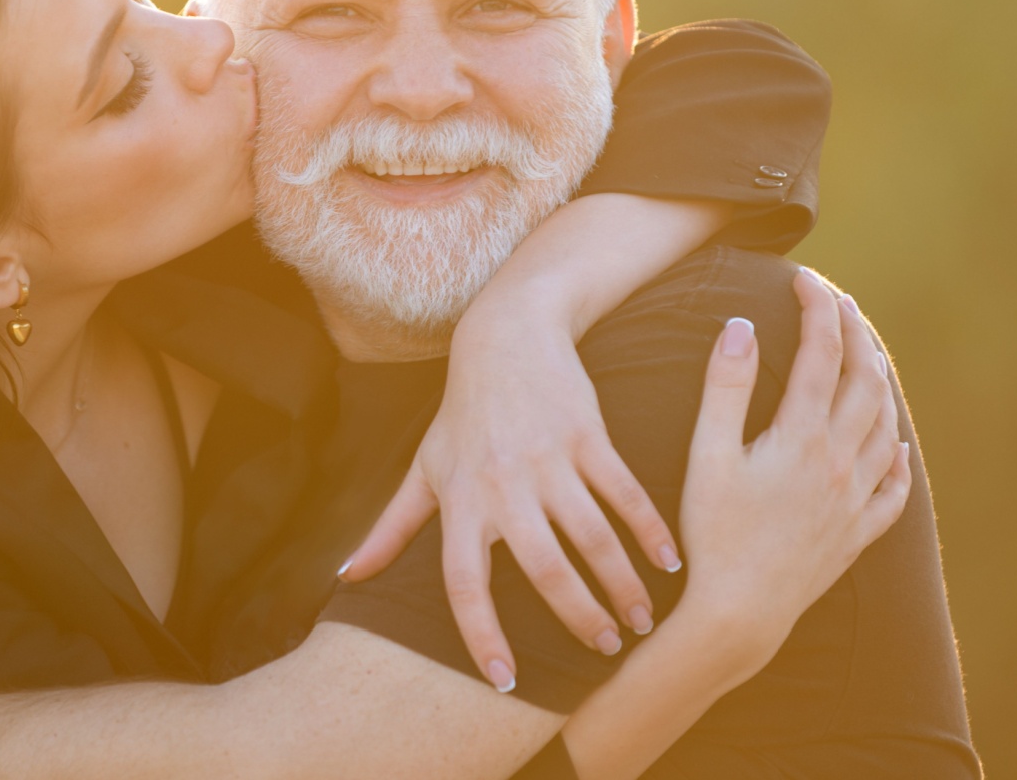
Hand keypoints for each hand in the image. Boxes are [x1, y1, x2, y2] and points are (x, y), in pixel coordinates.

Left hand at [341, 317, 678, 691]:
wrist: (507, 335)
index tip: (507, 682)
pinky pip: (624, 493)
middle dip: (578, 617)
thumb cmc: (462, 412)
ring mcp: (547, 458)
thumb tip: (348, 576)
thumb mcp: (425, 468)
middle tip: (605, 652)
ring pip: (592, 537)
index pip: (465, 582)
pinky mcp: (587, 434)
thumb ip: (391, 528)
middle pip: (543, 568)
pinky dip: (649, 531)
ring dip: (622, 585)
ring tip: (641, 621)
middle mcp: (502, 484)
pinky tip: (669, 563)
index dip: (481, 634)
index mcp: (460, 500)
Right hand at [675, 269, 911, 670]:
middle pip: (864, 381)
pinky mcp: (855, 534)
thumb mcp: (706, 457)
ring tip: (866, 356)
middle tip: (838, 303)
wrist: (740, 613)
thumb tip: (740, 327)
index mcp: (802, 438)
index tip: (804, 279)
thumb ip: (724, 389)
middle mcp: (840, 463)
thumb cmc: (712, 535)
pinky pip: (893, 490)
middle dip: (854, 333)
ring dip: (878, 382)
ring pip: (883, 426)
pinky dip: (896, 459)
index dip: (817, 310)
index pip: (822, 354)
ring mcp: (854, 500)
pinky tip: (891, 446)